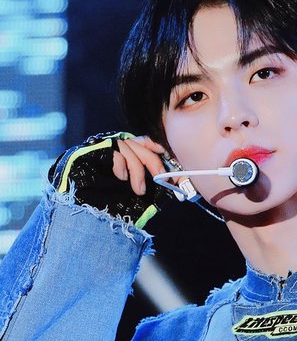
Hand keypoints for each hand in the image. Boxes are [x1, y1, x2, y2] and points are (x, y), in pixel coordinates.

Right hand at [49, 132, 173, 228]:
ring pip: (133, 151)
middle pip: (146, 148)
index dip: (167, 157)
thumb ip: (146, 184)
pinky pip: (118, 153)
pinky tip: (121, 177)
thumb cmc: (103, 195)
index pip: (153, 146)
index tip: (177, 174)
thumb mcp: (130, 191)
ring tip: (138, 190)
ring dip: (138, 173)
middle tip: (163, 182)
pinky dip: (122, 166)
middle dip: (157, 166)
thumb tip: (171, 188)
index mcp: (132, 152)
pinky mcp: (99, 147)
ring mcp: (110, 144)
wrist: (74, 196)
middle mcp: (122, 145)